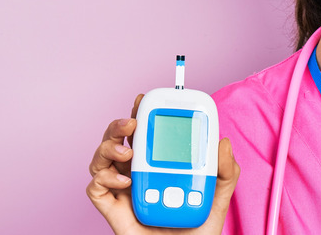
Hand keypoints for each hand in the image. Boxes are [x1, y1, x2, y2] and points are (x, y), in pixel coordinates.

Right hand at [87, 94, 239, 233]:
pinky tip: (125, 182)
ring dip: (108, 148)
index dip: (140, 113)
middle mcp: (136, 172)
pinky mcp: (113, 210)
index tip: (143, 99)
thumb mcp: (219, 196)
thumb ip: (225, 170)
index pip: (144, 132)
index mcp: (157, 163)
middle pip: (116, 139)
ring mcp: (122, 190)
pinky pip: (95, 188)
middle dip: (118, 124)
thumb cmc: (197, 227)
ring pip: (100, 159)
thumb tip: (222, 142)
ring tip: (128, 154)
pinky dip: (105, 180)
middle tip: (132, 122)